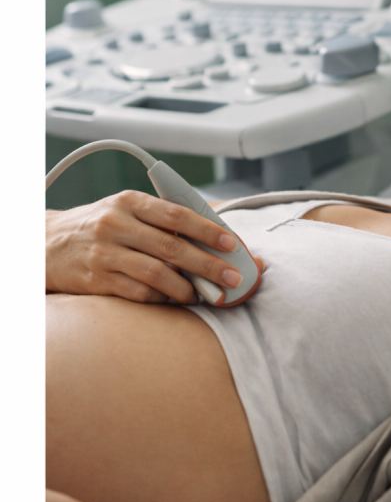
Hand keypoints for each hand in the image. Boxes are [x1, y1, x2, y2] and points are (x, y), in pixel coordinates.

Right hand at [46, 190, 264, 303]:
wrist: (46, 244)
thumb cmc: (97, 225)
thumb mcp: (124, 208)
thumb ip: (160, 218)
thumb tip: (210, 233)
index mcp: (129, 201)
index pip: (176, 214)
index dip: (207, 229)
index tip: (232, 243)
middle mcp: (116, 225)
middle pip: (172, 247)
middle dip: (208, 264)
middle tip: (233, 277)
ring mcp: (105, 254)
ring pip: (156, 274)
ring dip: (187, 288)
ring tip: (206, 295)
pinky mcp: (96, 281)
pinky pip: (138, 293)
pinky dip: (162, 298)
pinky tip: (176, 300)